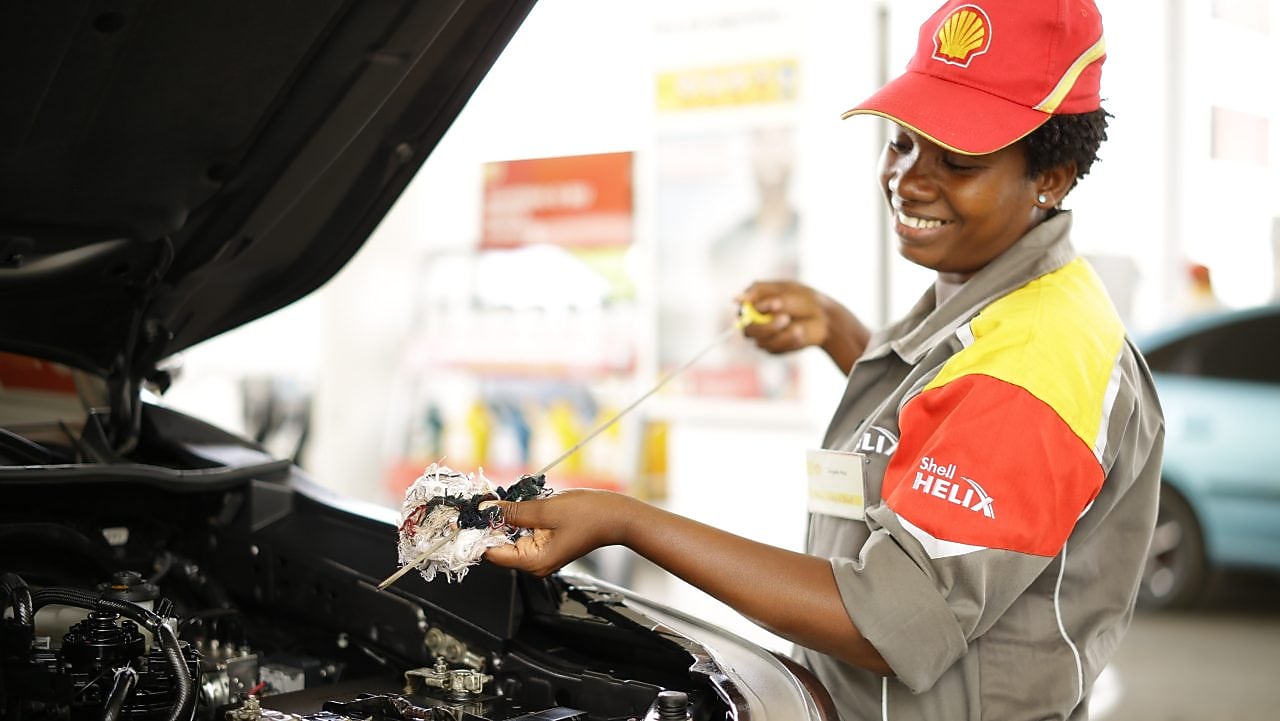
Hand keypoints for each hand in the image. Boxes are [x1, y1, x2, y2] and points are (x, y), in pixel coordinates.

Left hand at [483, 489, 636, 576]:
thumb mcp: (545, 509)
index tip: (465, 517)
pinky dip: (517, 517)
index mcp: (533, 562)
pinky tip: (515, 503)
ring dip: (503, 518)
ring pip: (510, 536)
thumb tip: (485, 509)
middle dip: (489, 523)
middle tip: (480, 501)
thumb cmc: (590, 516)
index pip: (492, 553)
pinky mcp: (546, 543)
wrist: (617, 516)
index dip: (477, 534)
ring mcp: (540, 554)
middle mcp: (535, 563)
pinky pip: (523, 531)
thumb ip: (512, 511)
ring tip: (497, 499)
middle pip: (499, 545)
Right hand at [737, 280, 833, 353]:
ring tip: (798, 327)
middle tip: (785, 318)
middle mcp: (755, 322)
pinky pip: (774, 349)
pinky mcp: (773, 349)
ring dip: (780, 334)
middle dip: (766, 326)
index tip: (771, 307)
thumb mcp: (784, 290)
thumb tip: (736, 299)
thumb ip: (760, 293)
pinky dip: (788, 340)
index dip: (751, 312)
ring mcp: (763, 337)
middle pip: (747, 331)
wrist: (824, 317)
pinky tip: (800, 333)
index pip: (741, 312)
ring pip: (760, 342)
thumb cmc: (803, 299)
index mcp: (753, 305)